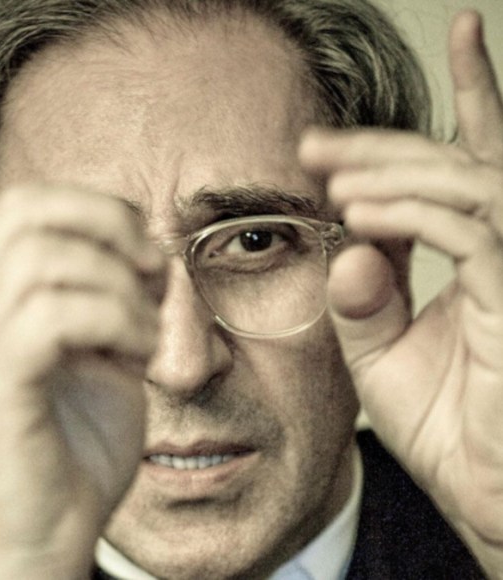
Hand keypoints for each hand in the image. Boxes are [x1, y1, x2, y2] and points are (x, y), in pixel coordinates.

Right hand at [0, 53, 163, 578]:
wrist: (39, 537)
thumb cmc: (71, 451)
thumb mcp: (100, 359)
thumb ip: (113, 299)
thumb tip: (151, 259)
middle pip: (29, 207)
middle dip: (106, 218)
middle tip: (147, 265)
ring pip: (48, 254)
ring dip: (121, 279)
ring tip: (145, 326)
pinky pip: (59, 311)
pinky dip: (117, 321)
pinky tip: (134, 355)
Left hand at [300, 11, 502, 574]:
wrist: (480, 493)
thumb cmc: (442, 426)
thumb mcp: (378, 353)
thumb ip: (360, 301)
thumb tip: (345, 249)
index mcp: (479, 260)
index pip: (458, 173)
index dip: (416, 129)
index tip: (327, 131)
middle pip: (457, 165)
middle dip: (385, 146)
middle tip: (314, 145)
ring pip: (471, 186)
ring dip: (395, 175)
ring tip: (335, 183)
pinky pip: (474, 238)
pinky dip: (413, 219)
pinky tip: (358, 220)